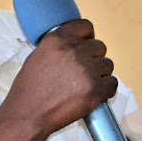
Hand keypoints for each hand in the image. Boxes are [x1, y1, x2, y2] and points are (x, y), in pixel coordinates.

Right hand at [7, 19, 117, 136]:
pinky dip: (106, 90)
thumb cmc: (29, 88)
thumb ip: (59, 48)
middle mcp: (75, 51)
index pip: (86, 26)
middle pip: (100, 47)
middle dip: (94, 58)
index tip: (85, 46)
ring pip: (108, 65)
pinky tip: (94, 94)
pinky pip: (112, 84)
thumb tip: (76, 47)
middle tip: (84, 71)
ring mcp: (87, 71)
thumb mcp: (38, 56)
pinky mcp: (96, 90)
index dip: (88, 37)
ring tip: (86, 85)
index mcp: (58, 40)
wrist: (29, 114)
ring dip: (100, 74)